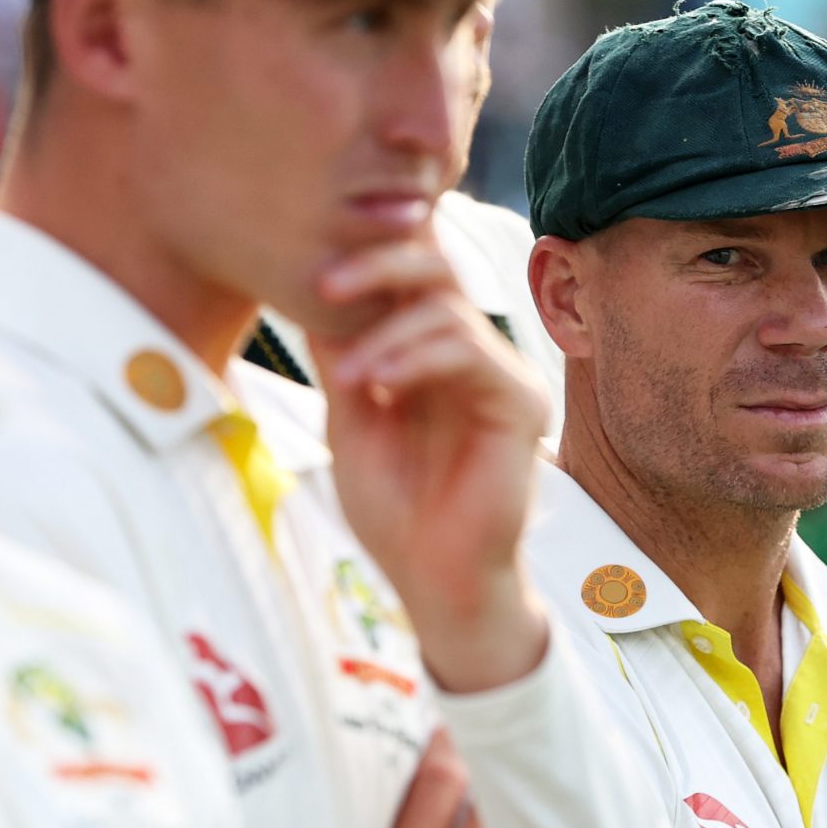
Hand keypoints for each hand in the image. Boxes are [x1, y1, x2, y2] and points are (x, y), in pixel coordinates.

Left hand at [308, 237, 552, 694]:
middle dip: (378, 263)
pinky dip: (419, 360)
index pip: (412, 271)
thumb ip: (340, 352)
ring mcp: (502, 375)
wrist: (433, 580)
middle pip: (438, 266)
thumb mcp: (349, 417)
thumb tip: (304, 277)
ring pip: (448, 309)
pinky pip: (471, 353)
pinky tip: (381, 387)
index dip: (372, 247)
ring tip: (347, 381)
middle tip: (325, 283)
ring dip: (385, 336)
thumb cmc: (395, 509)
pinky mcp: (522, 404)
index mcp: (432, 350)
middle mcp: (473, 352)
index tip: (313, 258)